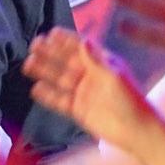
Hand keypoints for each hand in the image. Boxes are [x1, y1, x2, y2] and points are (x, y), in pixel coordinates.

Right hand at [22, 30, 156, 153]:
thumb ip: (96, 60)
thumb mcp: (113, 77)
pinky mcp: (78, 110)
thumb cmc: (130, 100)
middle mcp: (91, 76)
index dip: (67, 40)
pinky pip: (59, 100)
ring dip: (45, 71)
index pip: (81, 48)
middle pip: (66, 61)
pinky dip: (48, 95)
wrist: (135, 131)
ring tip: (28, 63)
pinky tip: (35, 89)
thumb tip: (83, 40)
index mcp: (103, 63)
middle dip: (50, 53)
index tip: (51, 33)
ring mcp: (83, 93)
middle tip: (34, 45)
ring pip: (60, 79)